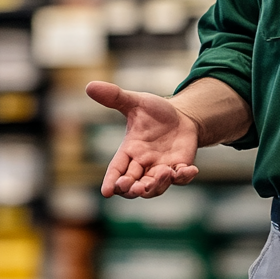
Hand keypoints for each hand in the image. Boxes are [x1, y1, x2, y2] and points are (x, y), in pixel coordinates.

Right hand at [86, 81, 200, 197]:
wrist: (181, 117)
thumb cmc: (154, 112)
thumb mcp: (136, 102)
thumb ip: (114, 97)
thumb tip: (89, 86)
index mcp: (129, 150)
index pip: (116, 169)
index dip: (111, 181)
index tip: (106, 192)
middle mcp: (143, 164)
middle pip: (133, 185)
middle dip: (133, 189)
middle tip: (136, 187)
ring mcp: (161, 169)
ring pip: (155, 187)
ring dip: (158, 184)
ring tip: (165, 171)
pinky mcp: (179, 168)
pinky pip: (180, 179)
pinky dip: (184, 177)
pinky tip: (190, 170)